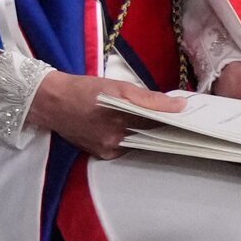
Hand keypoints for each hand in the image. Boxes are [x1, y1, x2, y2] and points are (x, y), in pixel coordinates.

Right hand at [26, 72, 186, 159]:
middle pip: (149, 136)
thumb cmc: (83, 90)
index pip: (157, 126)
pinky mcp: (101, 154)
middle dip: (162, 127)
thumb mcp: (117, 87)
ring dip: (147, 132)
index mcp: (120, 123)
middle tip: (177, 117)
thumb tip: (180, 105)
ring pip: (138, 142)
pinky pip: (125, 146)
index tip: (189, 117)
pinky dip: (132, 136)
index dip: (174, 121)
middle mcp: (115, 142)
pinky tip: (133, 125)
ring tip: (156, 119)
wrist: (51, 102)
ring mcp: (107, 151)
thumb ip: (150, 98)